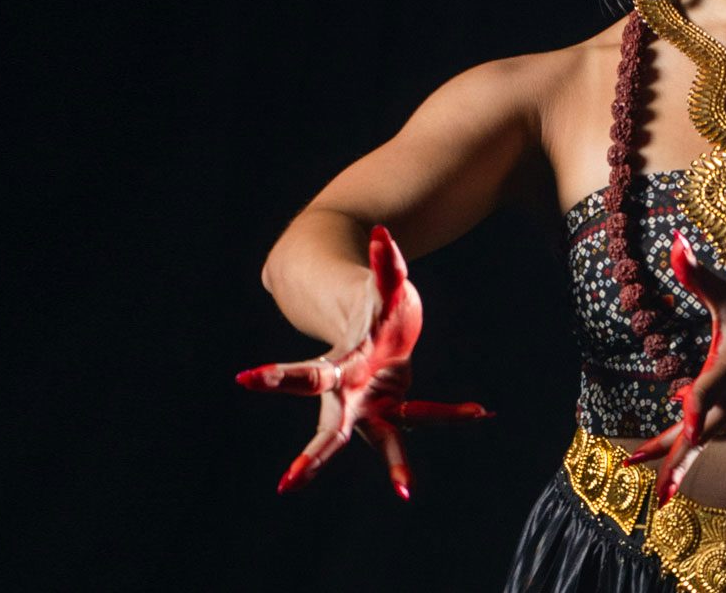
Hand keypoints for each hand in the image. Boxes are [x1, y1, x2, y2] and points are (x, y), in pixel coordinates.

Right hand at [235, 225, 492, 500]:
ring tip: (404, 491)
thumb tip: (384, 235)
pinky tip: (482, 413)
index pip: (305, 375)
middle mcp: (350, 395)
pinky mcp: (399, 406)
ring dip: (395, 464)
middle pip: (330, 429)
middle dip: (312, 457)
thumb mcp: (377, 286)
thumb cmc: (363, 304)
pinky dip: (454, 413)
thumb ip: (384, 264)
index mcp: (336, 367)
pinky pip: (427, 413)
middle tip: (288, 484)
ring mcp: (375, 405)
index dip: (276, 378)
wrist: (366, 320)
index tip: (244, 380)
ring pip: (384, 440)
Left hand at [624, 231, 725, 503]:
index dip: (693, 414)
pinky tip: (689, 433)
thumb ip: (700, 276)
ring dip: (685, 447)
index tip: (679, 430)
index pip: (705, 395)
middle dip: (671, 453)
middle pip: (701, 432)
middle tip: (637, 462)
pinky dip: (708, 431)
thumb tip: (676, 243)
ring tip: (654, 464)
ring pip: (713, 434)